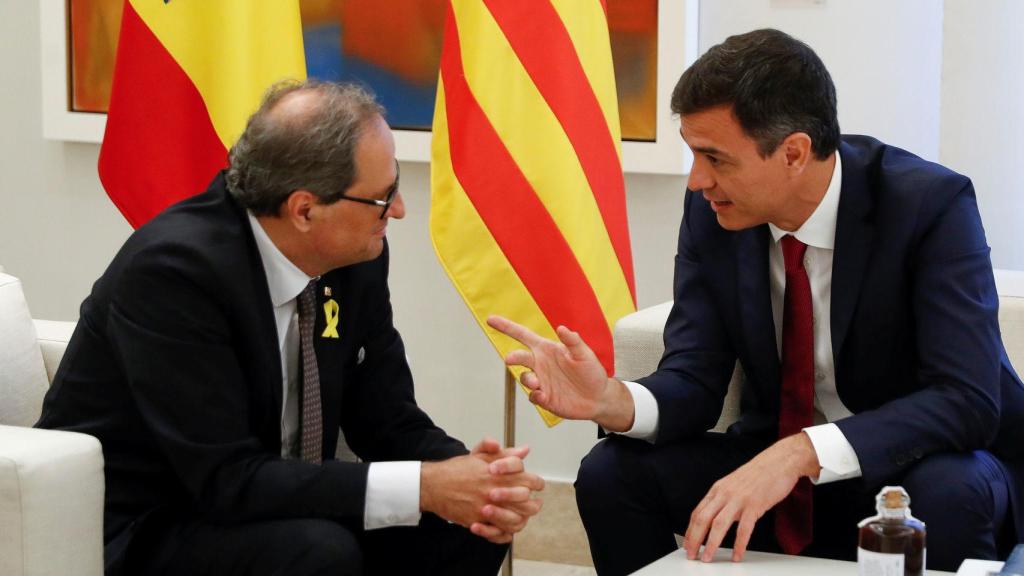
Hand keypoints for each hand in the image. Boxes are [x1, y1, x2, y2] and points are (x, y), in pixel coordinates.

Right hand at [421, 438, 544, 543]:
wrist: (433, 484)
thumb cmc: (455, 470)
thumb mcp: (480, 455)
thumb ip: (504, 453)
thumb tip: (524, 450)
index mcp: (498, 474)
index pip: (528, 479)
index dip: (537, 483)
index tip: (537, 485)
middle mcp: (494, 491)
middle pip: (526, 502)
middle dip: (533, 503)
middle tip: (534, 503)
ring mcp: (486, 508)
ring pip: (515, 520)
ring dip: (521, 519)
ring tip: (522, 516)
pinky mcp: (477, 521)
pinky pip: (498, 533)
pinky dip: (504, 533)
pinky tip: (506, 528)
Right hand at [486, 316, 634, 430]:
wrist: (598, 398)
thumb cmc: (592, 372)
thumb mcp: (585, 354)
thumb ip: (573, 342)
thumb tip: (562, 328)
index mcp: (547, 349)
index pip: (522, 335)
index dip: (506, 327)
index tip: (491, 320)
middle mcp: (540, 364)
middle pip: (519, 357)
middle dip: (513, 357)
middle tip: (510, 359)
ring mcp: (541, 381)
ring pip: (524, 378)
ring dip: (527, 379)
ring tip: (537, 383)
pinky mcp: (544, 398)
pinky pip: (533, 396)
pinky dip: (536, 396)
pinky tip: (545, 396)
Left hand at [683, 433, 819, 562]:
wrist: (779, 461)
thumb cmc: (759, 474)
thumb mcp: (734, 485)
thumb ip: (724, 501)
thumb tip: (717, 520)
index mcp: (718, 489)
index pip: (697, 513)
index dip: (690, 531)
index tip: (687, 544)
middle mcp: (725, 493)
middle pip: (703, 519)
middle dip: (695, 539)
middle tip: (692, 555)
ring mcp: (739, 499)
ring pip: (719, 524)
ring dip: (711, 544)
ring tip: (708, 558)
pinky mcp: (755, 504)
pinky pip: (744, 528)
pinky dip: (739, 544)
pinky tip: (737, 555)